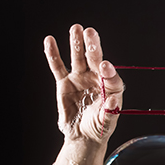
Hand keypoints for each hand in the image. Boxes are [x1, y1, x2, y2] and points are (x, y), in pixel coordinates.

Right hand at [43, 24, 123, 144]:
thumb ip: (111, 111)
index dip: (109, 71)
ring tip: (76, 28)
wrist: (82, 136)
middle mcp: (96, 79)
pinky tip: (50, 40)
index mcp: (111, 87)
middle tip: (90, 32)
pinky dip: (53, 54)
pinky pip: (58, 66)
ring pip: (78, 58)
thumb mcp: (107, 123)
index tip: (105, 65)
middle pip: (95, 60)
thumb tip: (114, 101)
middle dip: (93, 46)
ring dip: (76, 43)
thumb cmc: (99, 128)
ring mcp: (80, 78)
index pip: (111, 76)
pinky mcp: (64, 82)